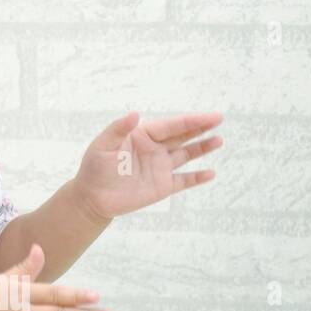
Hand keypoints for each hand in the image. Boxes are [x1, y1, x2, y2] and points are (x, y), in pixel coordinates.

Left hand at [72, 110, 223, 223]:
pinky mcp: (162, 186)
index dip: (190, 121)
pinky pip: (183, 180)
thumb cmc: (94, 168)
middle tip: (219, 119)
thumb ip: (118, 129)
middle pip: (182, 136)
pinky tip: (210, 173)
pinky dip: (196, 177)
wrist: (92, 198)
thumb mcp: (102, 145)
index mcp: (143, 136)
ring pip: (186, 155)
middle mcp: (155, 149)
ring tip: (219, 140)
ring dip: (202, 148)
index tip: (209, 116)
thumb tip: (134, 113)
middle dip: (200, 127)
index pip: (170, 126)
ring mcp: (160, 167)